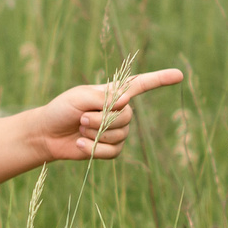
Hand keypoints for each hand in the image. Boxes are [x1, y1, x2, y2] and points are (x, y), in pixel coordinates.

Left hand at [36, 69, 182, 160]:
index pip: (143, 85)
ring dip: (95, 133)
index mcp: (114, 94)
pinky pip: (114, 151)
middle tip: (81, 118)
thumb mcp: (78, 97)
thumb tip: (125, 102)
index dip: (161, 79)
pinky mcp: (111, 149)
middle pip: (127, 116)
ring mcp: (117, 131)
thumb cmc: (61, 110)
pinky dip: (94, 149)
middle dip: (101, 119)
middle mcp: (120, 111)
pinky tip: (80, 144)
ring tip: (80, 129)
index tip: (180, 75)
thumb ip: (101, 98)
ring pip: (120, 134)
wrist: (47, 133)